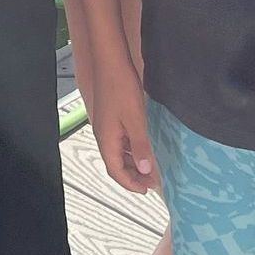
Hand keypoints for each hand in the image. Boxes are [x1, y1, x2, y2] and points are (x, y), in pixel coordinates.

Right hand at [88, 55, 156, 194]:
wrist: (111, 63)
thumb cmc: (121, 89)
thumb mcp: (135, 120)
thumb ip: (140, 146)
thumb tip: (145, 170)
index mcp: (106, 140)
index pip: (115, 171)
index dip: (130, 184)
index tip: (146, 191)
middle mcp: (103, 136)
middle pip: (115, 164)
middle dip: (132, 176)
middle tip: (151, 182)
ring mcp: (106, 127)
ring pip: (118, 153)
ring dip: (132, 163)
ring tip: (150, 168)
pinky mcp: (111, 118)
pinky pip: (120, 141)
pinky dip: (131, 150)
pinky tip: (143, 148)